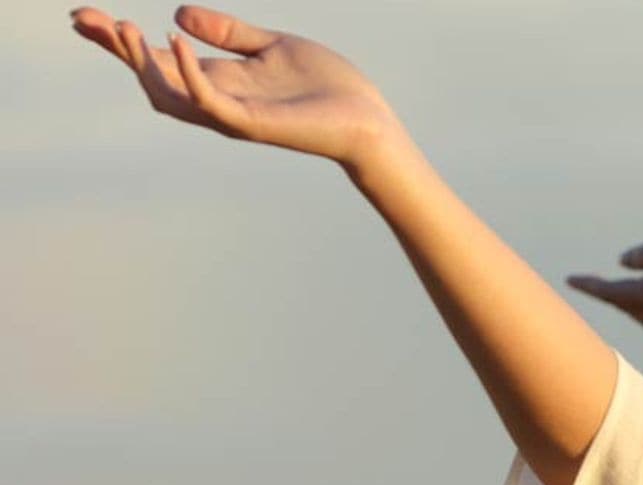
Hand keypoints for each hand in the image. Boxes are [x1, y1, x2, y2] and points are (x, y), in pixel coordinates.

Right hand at [70, 4, 401, 167]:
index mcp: (220, 80)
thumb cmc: (327, 88)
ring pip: (168, 94)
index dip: (119, 41)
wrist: (367, 120)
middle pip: (150, 78)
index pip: (158, 60)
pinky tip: (174, 40)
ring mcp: (231, 115)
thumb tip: (178, 12)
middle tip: (85, 19)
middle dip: (116, 49)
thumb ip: (228, 32)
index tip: (85, 17)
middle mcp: (217, 101)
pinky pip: (208, 100)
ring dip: (140, 61)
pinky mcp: (251, 123)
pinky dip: (187, 72)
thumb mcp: (271, 46)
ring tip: (122, 27)